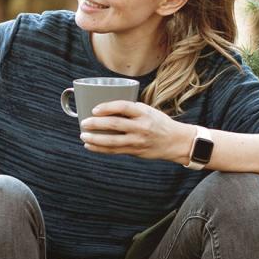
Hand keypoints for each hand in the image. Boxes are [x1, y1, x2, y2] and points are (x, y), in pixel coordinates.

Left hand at [79, 100, 194, 163]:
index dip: (107, 107)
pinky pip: (114, 151)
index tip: (94, 109)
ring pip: (112, 141)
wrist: (176, 141)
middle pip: (114, 124)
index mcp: (143, 113)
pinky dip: (100, 149)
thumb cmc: (158, 122)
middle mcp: (141, 127)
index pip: (123, 107)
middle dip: (96, 124)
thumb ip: (129, 110)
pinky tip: (90, 146)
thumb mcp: (147, 110)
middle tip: (83, 123)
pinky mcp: (135, 151)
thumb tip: (105, 108)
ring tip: (83, 136)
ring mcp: (137, 140)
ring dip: (95, 139)